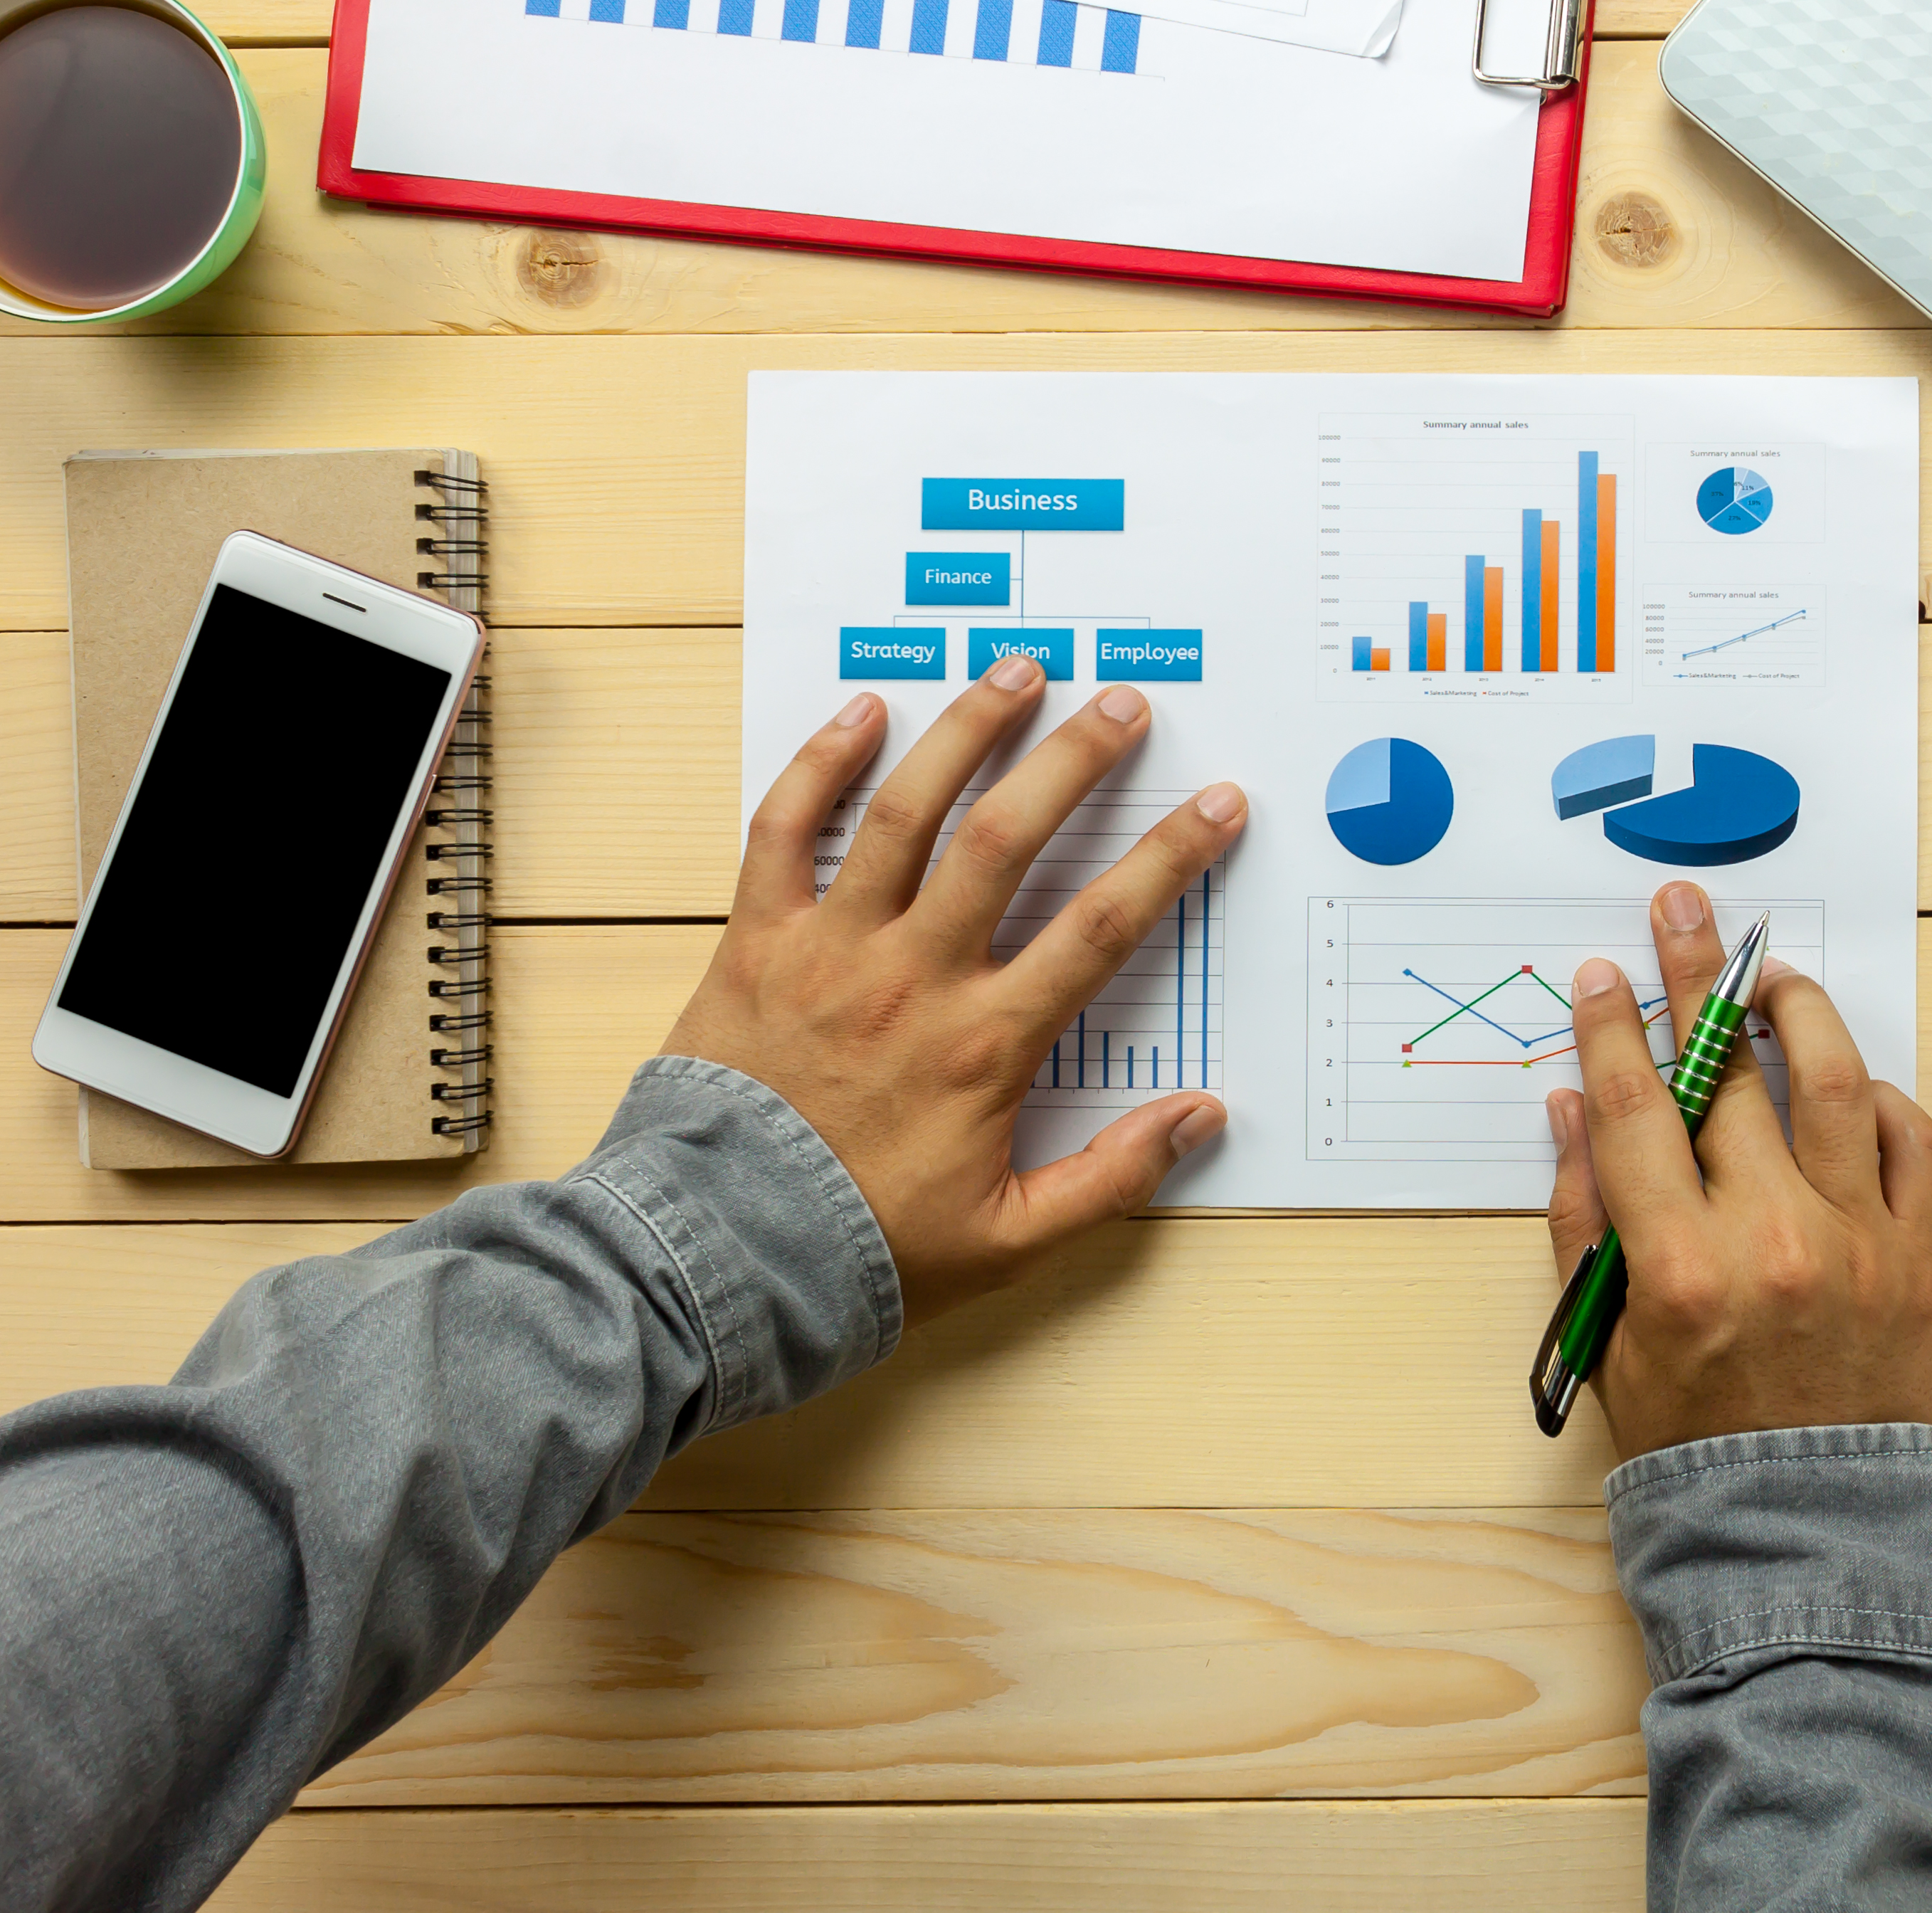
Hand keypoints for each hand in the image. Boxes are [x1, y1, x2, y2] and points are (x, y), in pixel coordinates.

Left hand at [663, 660, 1247, 1321]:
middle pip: (1008, 840)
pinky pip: (783, 832)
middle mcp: (912, 978)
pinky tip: (861, 712)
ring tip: (1014, 672)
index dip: (1168, 859)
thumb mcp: (1008, 1240)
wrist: (714, 1260)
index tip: (1216, 806)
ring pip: (904, 814)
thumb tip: (1201, 1118)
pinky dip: (818, 764)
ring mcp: (829, 950)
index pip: (1100, 928)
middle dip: (1074, 761)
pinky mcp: (755, 944)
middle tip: (1122, 706)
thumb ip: (1112, 1178)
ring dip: (964, 733)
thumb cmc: (861, 1252)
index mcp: (984, 1045)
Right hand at [1543, 882, 1931, 1459]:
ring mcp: (1858, 1243)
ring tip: (1773, 976)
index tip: (1603, 975)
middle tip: (1683, 912)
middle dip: (1698, 976)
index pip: (1635, 1109)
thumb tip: (1571, 1107)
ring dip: (1798, 1010)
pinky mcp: (1925, 1258)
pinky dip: (1877, 1096)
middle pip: (1726, 1072)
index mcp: (1679, 1266)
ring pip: (1831, 1080)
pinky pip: (1912, 1140)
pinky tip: (1845, 1082)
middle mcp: (1771, 1240)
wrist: (1808, 1536)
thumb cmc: (1694, 1448)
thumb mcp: (1605, 1344)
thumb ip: (1582, 1221)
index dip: (1613, 1030)